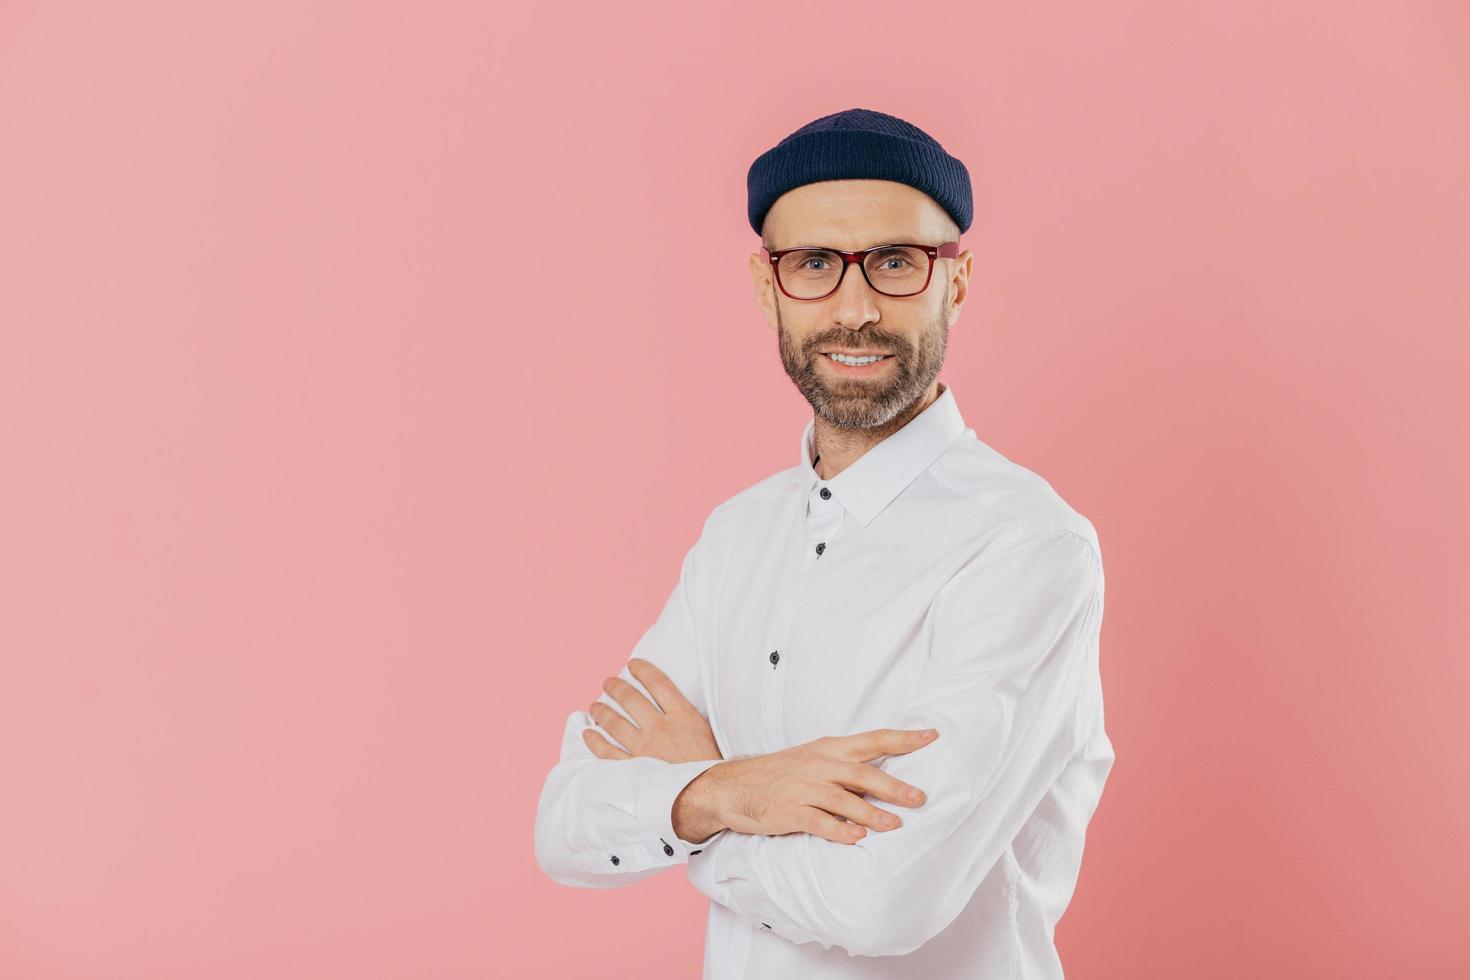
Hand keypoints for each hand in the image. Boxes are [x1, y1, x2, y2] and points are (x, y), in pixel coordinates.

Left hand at [583, 657, 722, 763]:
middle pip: (631, 699)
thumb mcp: (709, 734)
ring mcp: (644, 748)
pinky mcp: (634, 769)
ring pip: (615, 722)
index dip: (643, 670)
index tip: (632, 664)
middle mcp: (661, 728)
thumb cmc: (713, 768)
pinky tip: (588, 734)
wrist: (709, 796)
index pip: (658, 683)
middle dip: (616, 687)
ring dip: (602, 711)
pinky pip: (608, 752)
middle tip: (608, 682)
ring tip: (594, 705)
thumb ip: (689, 719)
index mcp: (683, 716)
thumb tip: (675, 709)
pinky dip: (595, 741)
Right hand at [672, 728, 937, 845]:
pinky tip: (856, 840)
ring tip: (895, 825)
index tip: (932, 736)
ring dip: (871, 814)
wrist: (733, 785)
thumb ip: (846, 766)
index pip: (873, 739)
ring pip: (844, 800)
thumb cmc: (779, 773)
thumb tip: (886, 777)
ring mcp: (804, 788)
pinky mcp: (790, 812)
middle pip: (863, 773)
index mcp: (829, 749)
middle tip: (920, 797)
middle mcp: (820, 765)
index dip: (904, 738)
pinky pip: (819, 822)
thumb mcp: (813, 758)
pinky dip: (839, 831)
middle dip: (893, 786)